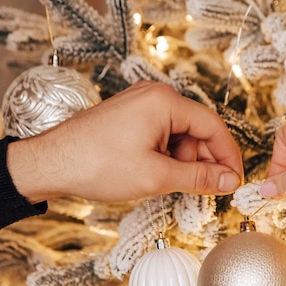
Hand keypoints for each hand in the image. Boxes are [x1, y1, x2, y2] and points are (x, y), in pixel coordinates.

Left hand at [8, 81, 242, 202]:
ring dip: (183, 161)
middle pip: (198, 130)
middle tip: (205, 189)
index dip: (228, 156)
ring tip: (170, 183)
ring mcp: (141, 105)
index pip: (214, 126)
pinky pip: (162, 135)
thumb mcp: (156, 176)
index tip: (234, 180)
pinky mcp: (131, 117)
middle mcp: (155, 96)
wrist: (50, 163)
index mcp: (165, 102)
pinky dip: (167, 156)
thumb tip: (228, 181)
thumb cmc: (96, 164)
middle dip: (203, 161)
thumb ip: (199, 177)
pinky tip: (159, 175)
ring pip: (180, 135)